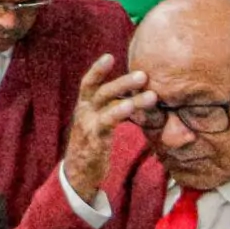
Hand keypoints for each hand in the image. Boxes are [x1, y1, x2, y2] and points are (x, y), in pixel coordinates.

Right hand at [63, 53, 151, 198]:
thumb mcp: (97, 123)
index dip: (97, 69)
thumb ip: (109, 109)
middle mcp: (83, 112)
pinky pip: (107, 122)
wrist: (77, 172)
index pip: (89, 83)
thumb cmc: (92, 144)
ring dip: (131, 98)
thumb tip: (133, 96)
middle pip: (101, 91)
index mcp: (84, 106)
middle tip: (143, 74)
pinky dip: (120, 112)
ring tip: (152, 95)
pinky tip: (132, 107)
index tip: (109, 56)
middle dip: (122, 82)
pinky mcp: (94, 139)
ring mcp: (87, 124)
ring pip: (108, 105)